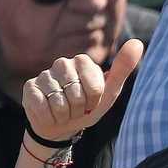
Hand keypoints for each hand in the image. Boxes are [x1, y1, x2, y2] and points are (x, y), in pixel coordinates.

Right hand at [23, 38, 142, 143]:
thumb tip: (138, 43)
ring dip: (64, 115)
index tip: (92, 102)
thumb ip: (123, 68)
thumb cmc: (89, 107)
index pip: (95, 88)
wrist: (63, 125)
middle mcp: (62, 63)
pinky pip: (42, 108)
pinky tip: (50, 114)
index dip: (94, 102)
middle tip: (77, 109)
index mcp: (83, 61)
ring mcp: (44, 74)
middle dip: (79, 110)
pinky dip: (49, 118)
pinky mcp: (29, 87)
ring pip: (59, 104)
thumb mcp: (110, 91)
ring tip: (64, 112)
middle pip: (77, 96)